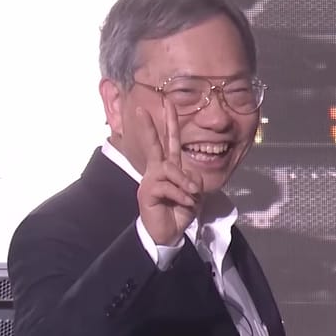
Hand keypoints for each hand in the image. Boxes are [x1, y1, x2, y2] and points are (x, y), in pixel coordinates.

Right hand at [123, 98, 205, 247]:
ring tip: (191, 196)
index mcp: (169, 168)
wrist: (169, 232)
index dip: (169, 123)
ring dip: (185, 183)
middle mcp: (157, 171)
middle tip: (142, 108)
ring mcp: (149, 181)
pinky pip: (168, 187)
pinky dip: (181, 196)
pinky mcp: (146, 192)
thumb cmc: (180, 210)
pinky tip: (185, 204)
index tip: (167, 103)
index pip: (170, 143)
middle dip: (150, 126)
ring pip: (170, 170)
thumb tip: (187, 175)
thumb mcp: (193, 193)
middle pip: (154, 145)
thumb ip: (193, 178)